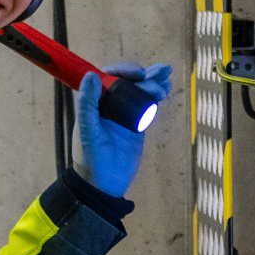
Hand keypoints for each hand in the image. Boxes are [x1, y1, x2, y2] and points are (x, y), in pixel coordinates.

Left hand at [74, 63, 171, 196]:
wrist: (104, 183)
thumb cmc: (90, 157)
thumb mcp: (88, 129)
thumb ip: (87, 103)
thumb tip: (91, 74)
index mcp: (94, 102)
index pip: (109, 77)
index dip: (124, 71)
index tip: (139, 74)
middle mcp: (109, 104)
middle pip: (128, 82)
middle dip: (146, 75)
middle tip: (162, 73)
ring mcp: (124, 113)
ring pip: (140, 91)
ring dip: (154, 82)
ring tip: (167, 79)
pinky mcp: (137, 124)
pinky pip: (147, 105)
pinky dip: (156, 97)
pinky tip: (167, 90)